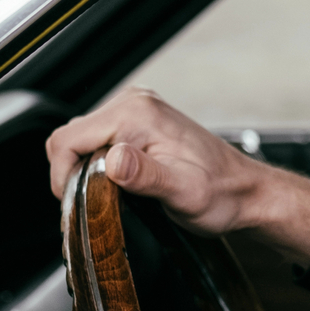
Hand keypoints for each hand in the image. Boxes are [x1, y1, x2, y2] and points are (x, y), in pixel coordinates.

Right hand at [44, 88, 309, 264]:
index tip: (75, 205)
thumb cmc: (222, 194)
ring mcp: (137, 111)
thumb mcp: (183, 192)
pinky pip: (99, 141)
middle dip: (70, 174)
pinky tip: (117, 185)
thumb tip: (113, 160)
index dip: (62, 176)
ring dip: (83, 170)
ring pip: (81, 139)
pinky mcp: (139, 123)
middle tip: (92, 205)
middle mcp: (134, 104)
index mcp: (137, 115)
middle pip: (69, 136)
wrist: (248, 192)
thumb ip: (145, 176)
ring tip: (107, 197)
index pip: (67, 139)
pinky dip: (96, 164)